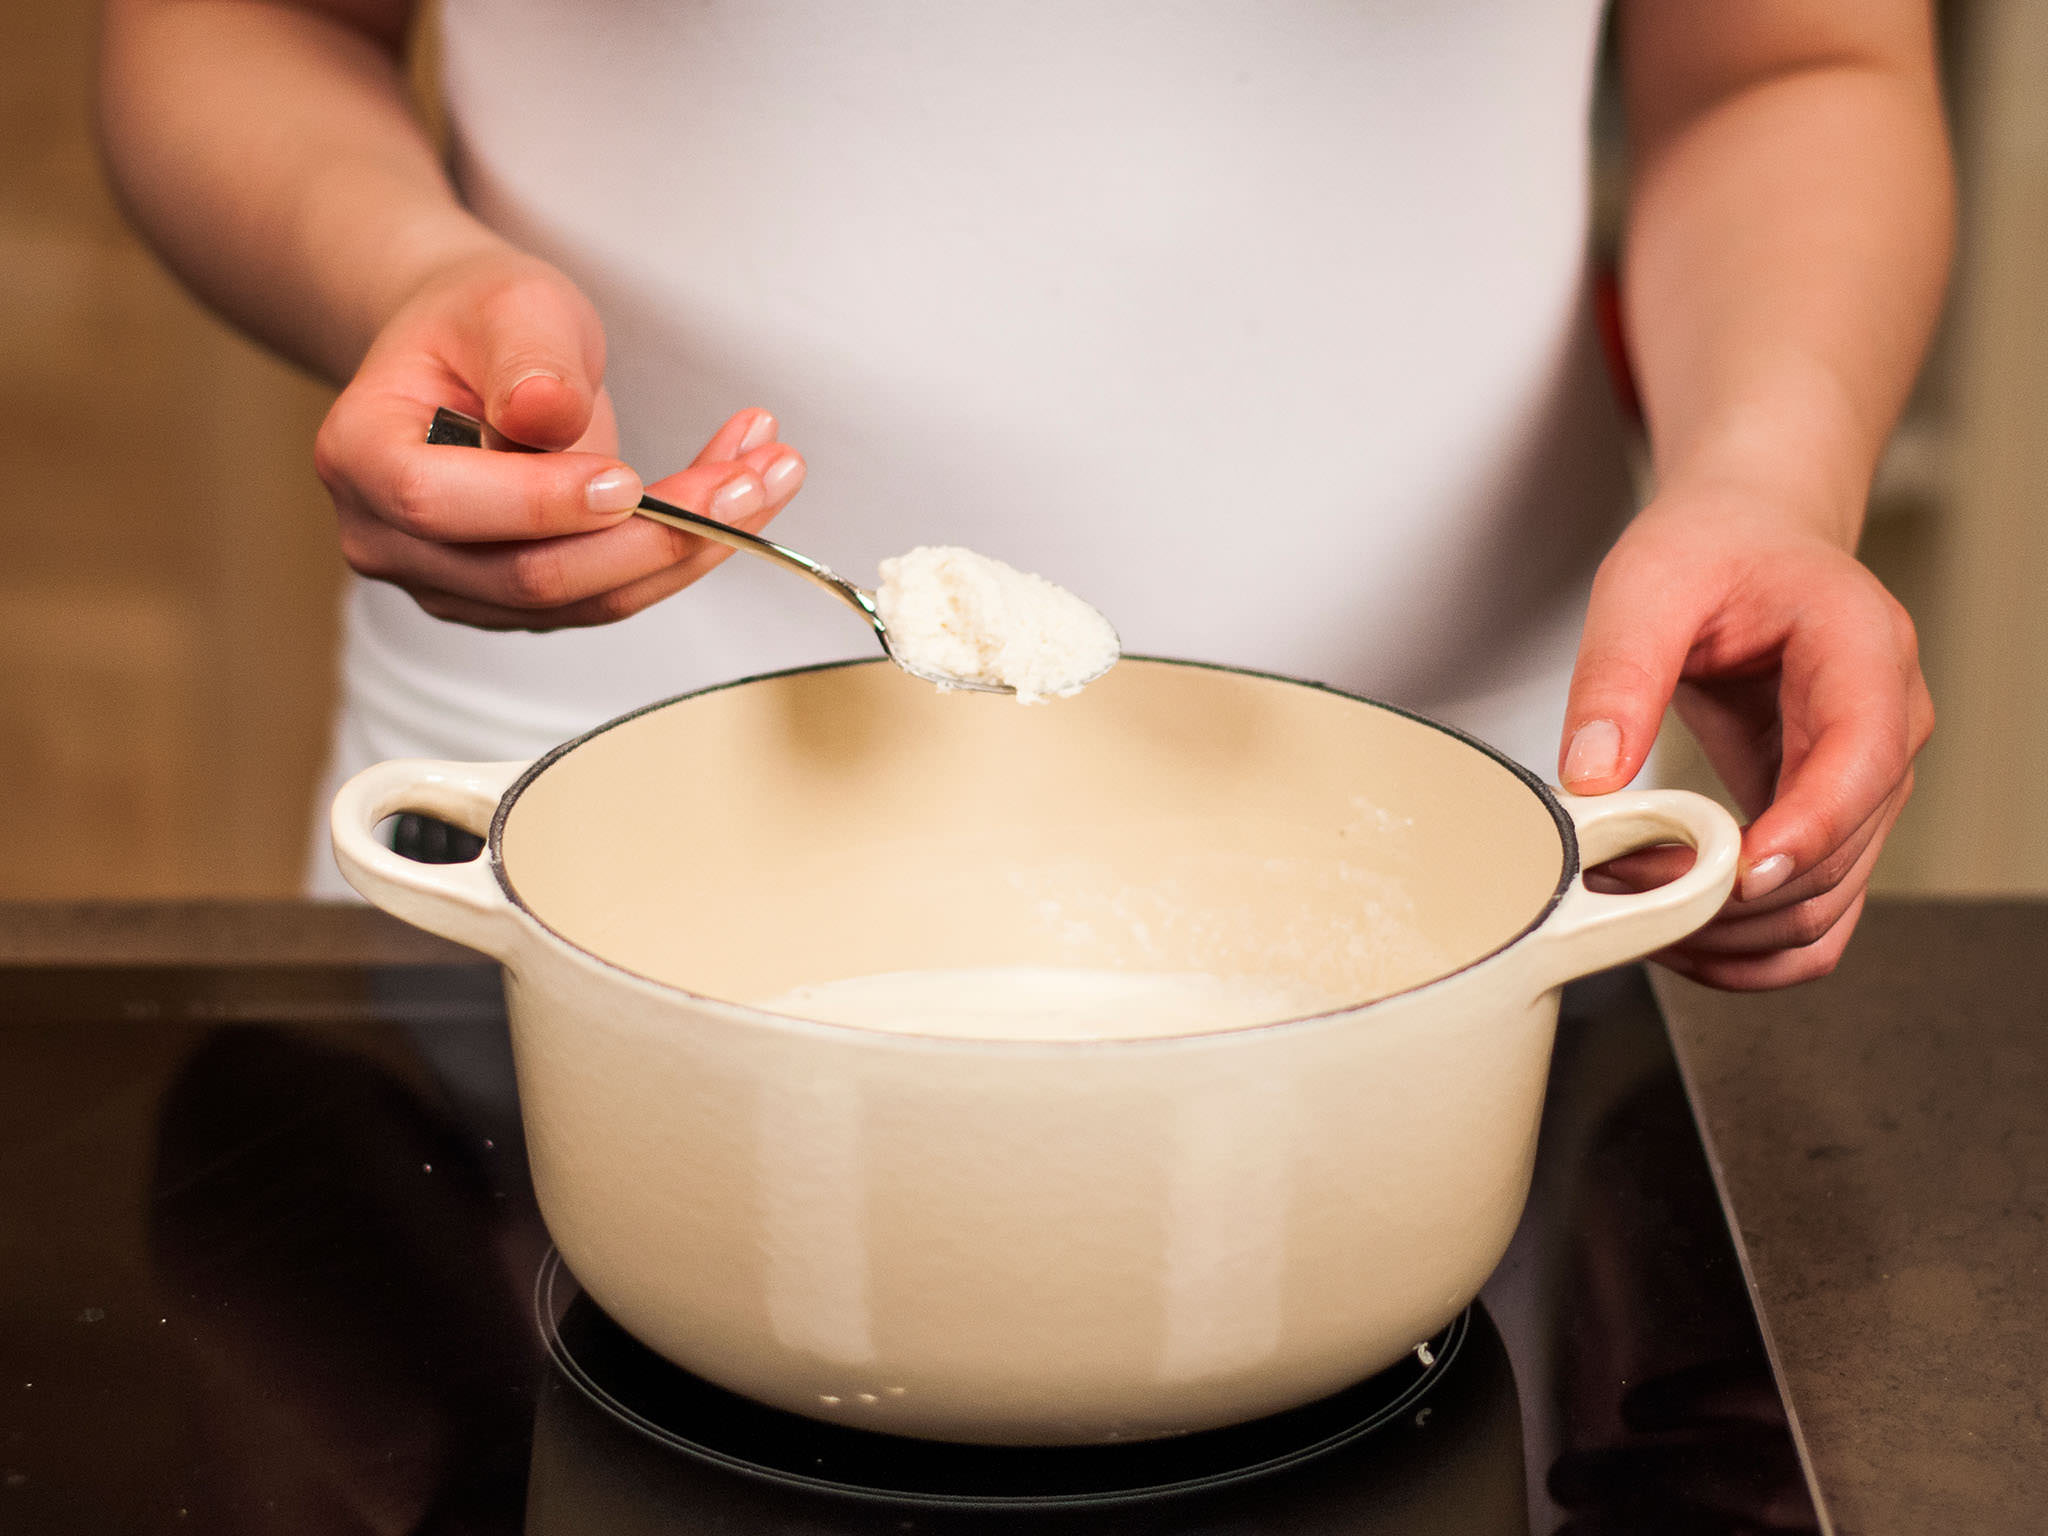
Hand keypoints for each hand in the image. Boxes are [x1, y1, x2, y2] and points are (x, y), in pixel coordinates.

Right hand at [314, 248, 804, 628]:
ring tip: (770, 473)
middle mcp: (392, 539)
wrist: (476, 352)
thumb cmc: (483, 320)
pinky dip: (687, 549)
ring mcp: (456, 584)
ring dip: (695, 546)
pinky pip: (614, 592)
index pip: (443, 504)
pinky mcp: (520, 601)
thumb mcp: (512, 304)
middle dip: (659, 533)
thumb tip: (545, 417)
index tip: (633, 479)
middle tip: (754, 477)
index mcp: (361, 456)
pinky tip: (742, 490)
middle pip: (535, 572)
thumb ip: (530, 361)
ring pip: (592, 597)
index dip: (542, 503)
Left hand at [1558, 487, 1932, 988]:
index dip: (1805, 830)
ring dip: (1731, 935)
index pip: (1863, 760)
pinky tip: (1676, 934)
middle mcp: (1887, 729)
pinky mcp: (1831, 822)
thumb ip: (1618, 674)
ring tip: (1631, 911)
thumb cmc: (1713, 551)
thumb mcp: (1645, 584)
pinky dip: (1749, 946)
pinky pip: (1811, 915)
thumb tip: (1592, 776)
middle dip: (1727, 894)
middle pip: (1839, 859)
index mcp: (1862, 653)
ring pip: (1825, 908)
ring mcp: (1867, 786)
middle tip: (1617, 884)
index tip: (1734, 874)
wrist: (1751, 541)